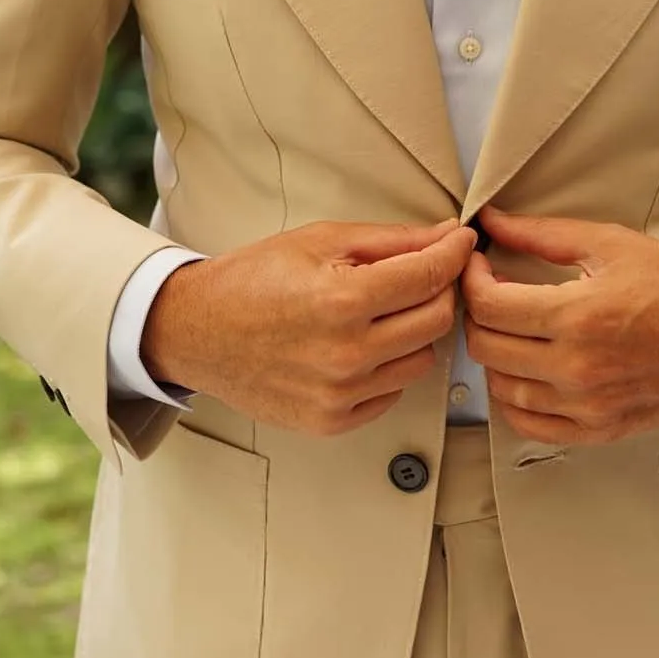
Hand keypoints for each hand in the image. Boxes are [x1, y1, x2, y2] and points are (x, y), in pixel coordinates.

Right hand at [141, 218, 475, 434]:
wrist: (196, 331)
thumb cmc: (253, 280)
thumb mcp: (320, 242)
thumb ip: (392, 241)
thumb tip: (447, 236)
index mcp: (343, 301)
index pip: (430, 277)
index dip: (455, 253)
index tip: (462, 243)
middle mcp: (346, 354)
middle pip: (437, 320)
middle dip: (437, 290)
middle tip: (419, 275)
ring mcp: (340, 394)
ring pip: (422, 360)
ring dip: (413, 333)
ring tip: (377, 314)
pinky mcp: (331, 421)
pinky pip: (392, 393)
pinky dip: (386, 368)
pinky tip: (357, 346)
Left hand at [461, 205, 658, 445]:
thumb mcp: (611, 244)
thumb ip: (543, 234)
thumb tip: (493, 221)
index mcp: (580, 316)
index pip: (489, 305)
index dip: (471, 279)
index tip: (479, 266)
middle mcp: (578, 367)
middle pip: (486, 348)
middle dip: (478, 314)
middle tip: (492, 294)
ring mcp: (586, 405)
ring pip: (500, 389)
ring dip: (495, 357)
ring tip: (513, 331)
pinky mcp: (597, 429)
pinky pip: (529, 425)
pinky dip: (515, 400)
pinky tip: (526, 373)